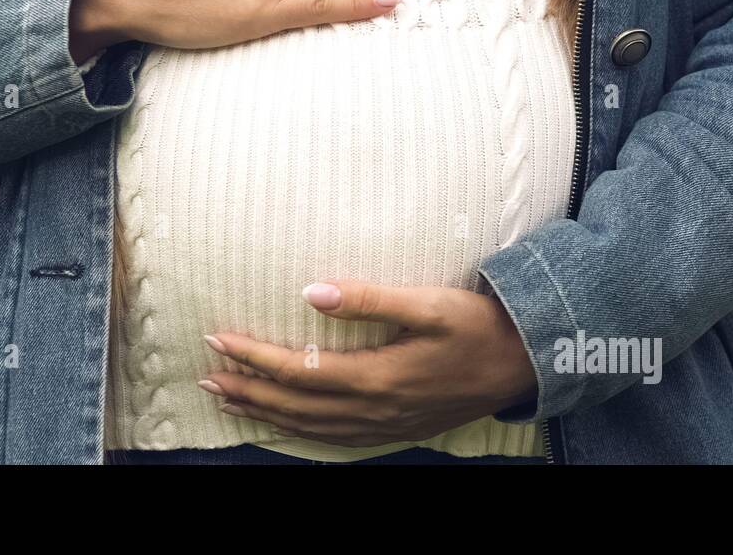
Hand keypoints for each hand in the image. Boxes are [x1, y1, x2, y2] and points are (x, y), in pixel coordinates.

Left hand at [198, 280, 538, 446]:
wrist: (525, 363)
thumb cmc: (478, 326)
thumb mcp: (430, 303)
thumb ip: (369, 299)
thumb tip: (310, 292)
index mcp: (378, 376)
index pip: (298, 369)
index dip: (254, 356)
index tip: (218, 339)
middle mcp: (374, 408)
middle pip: (295, 404)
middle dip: (247, 389)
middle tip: (206, 375)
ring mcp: (385, 424)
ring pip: (310, 427)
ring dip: (266, 413)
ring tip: (229, 400)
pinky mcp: (395, 428)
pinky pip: (335, 440)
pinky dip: (301, 433)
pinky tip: (286, 425)